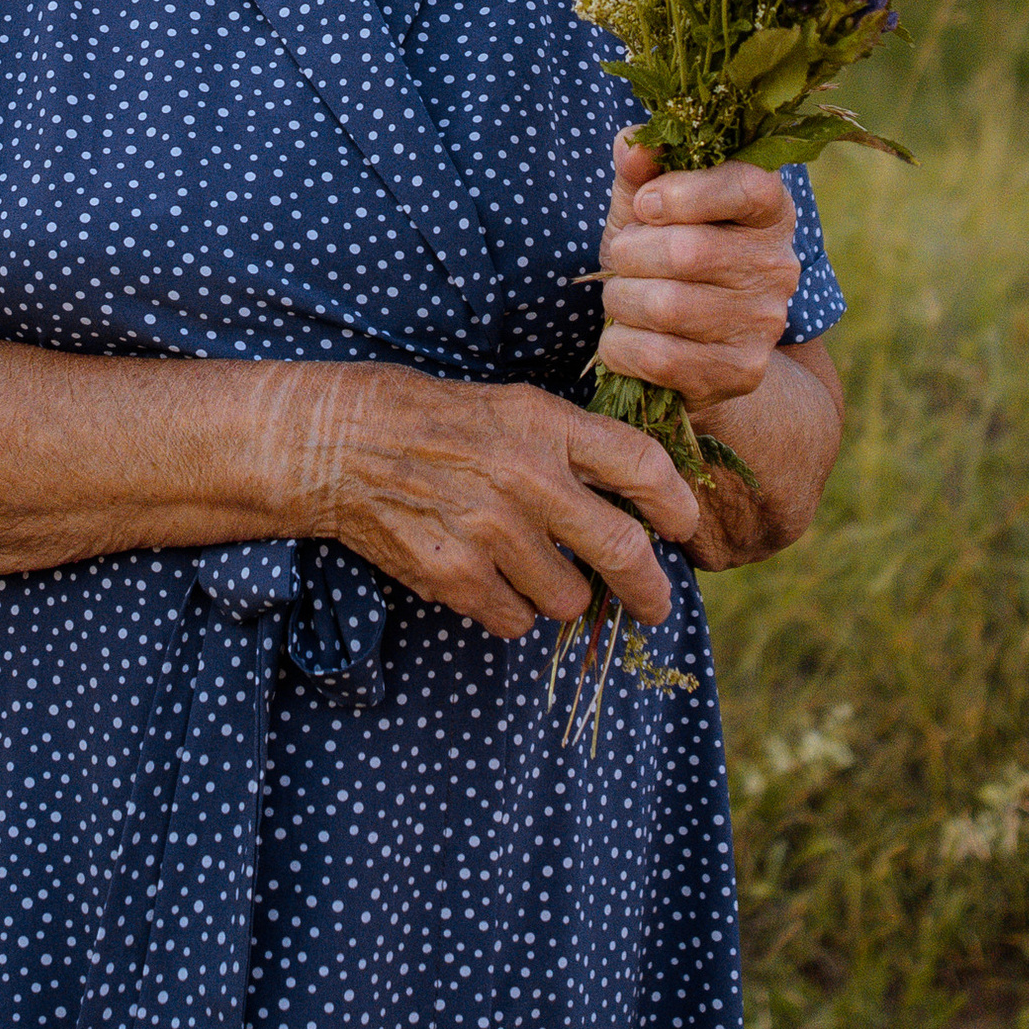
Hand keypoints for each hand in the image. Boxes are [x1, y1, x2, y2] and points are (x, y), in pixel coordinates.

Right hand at [299, 362, 701, 640]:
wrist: (346, 442)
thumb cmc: (441, 423)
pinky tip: (490, 578)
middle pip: (624, 551)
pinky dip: (512, 611)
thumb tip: (642, 503)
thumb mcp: (516, 408)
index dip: (678, 505)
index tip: (683, 528)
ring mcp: (491, 531)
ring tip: (534, 570)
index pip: (643, 466)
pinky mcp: (456, 576)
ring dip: (562, 595)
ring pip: (569, 599)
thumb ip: (577, 448)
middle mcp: (527, 478)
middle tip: (655, 604)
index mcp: (547, 425)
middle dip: (651, 590)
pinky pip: (516, 621)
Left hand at [597, 132, 800, 414]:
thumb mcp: (651, 205)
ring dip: (620, 300)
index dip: (683, 192)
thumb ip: (642, 166)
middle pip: (687, 251)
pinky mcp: (740, 372)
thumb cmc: (664, 259)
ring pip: (665, 306)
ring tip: (623, 298)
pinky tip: (625, 337)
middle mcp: (779, 266)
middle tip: (623, 259)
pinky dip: (620, 345)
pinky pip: (657, 356)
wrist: (695, 348)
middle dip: (630, 253)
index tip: (646, 205)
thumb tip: (634, 146)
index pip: (747, 186)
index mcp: (768, 210)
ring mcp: (764, 324)